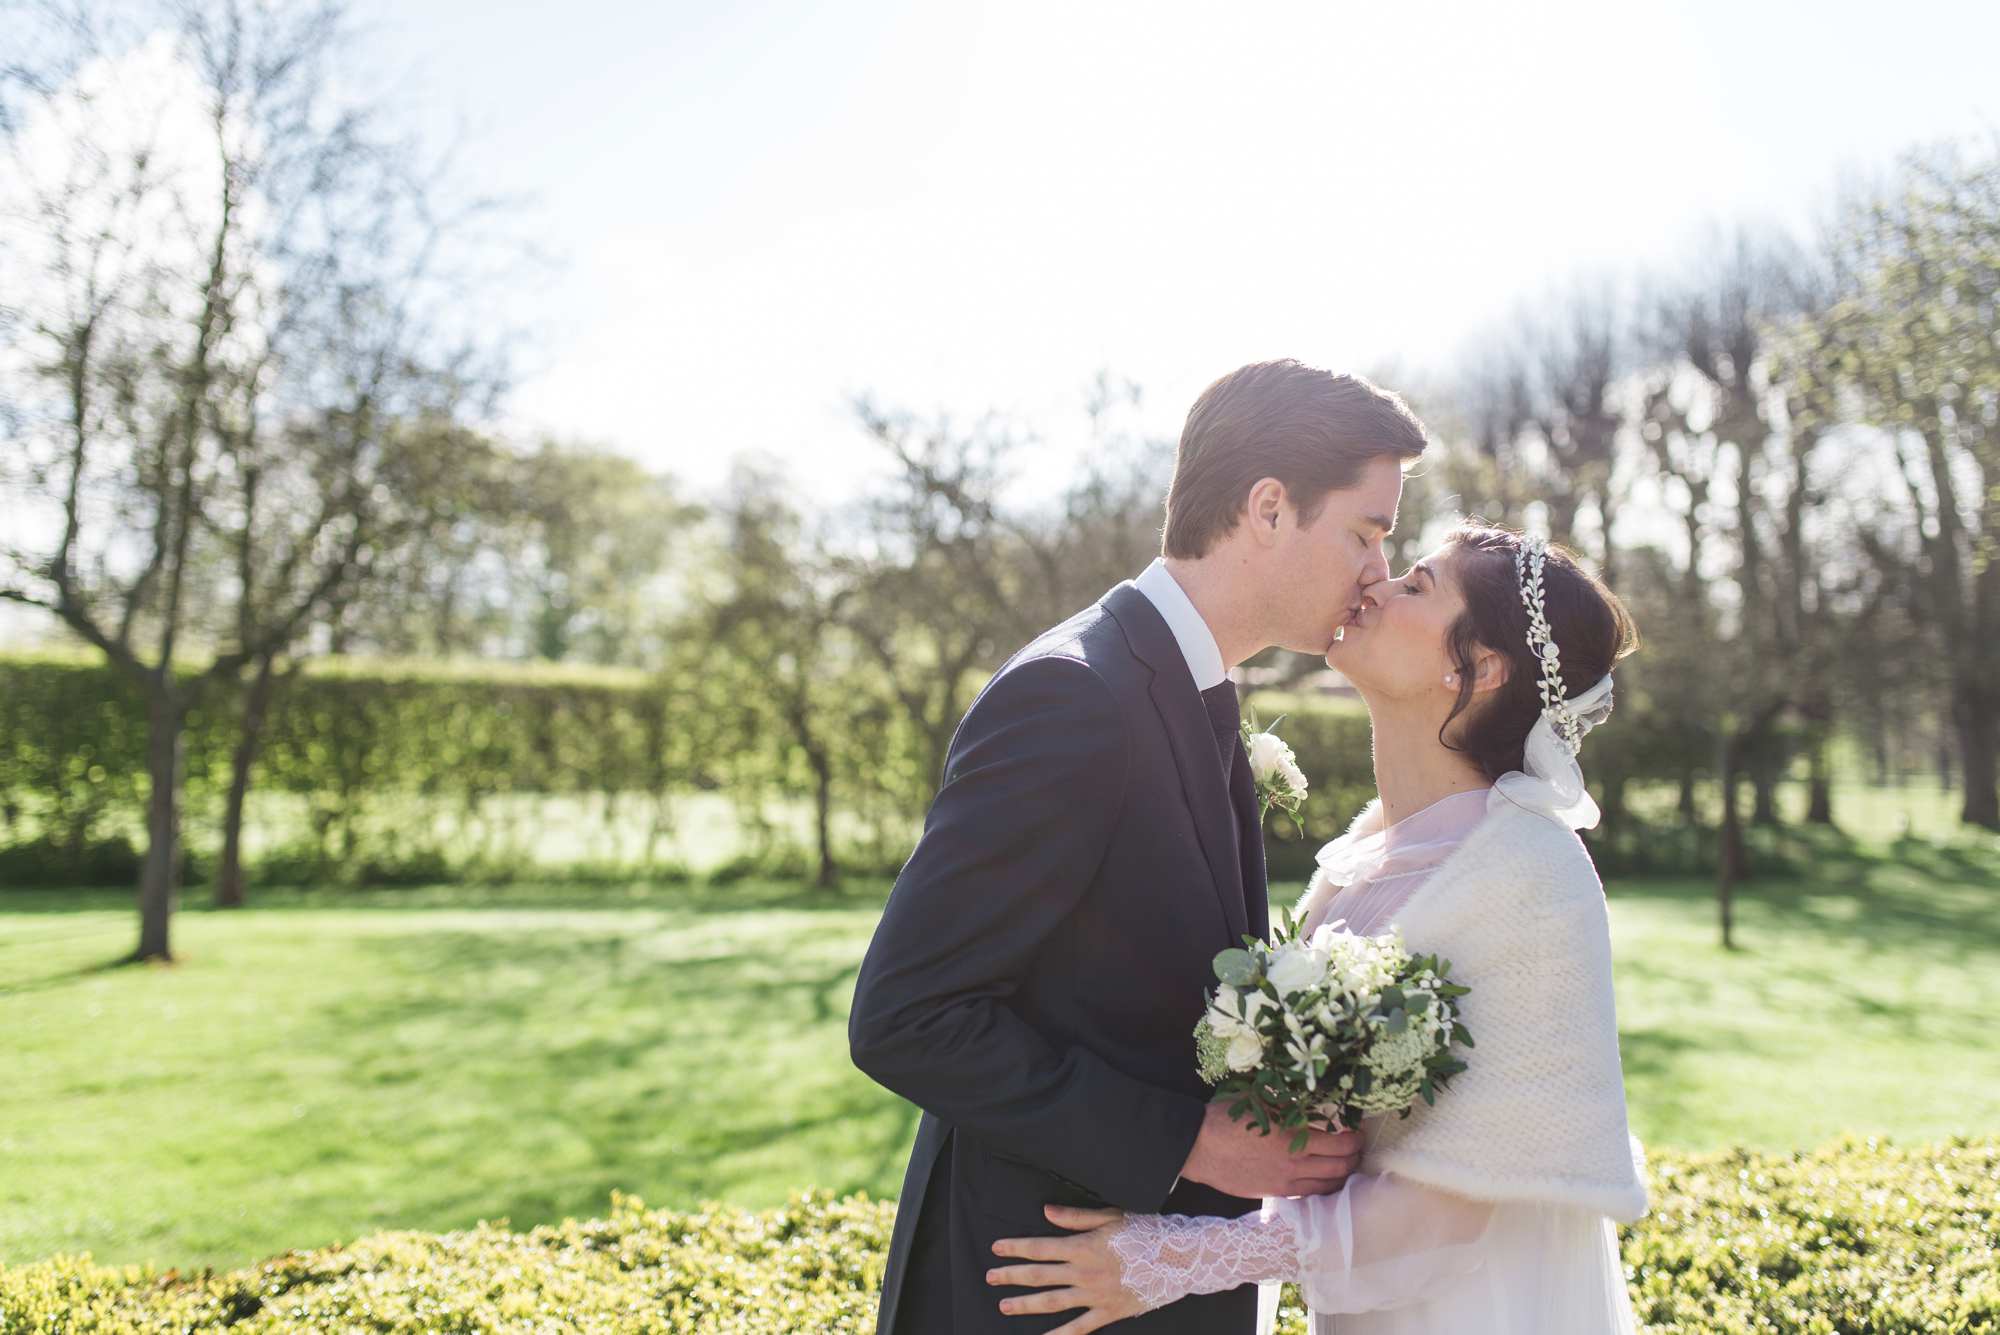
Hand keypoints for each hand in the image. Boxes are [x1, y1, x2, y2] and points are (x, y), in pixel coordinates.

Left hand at [988, 1204, 1138, 1333]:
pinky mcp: (1108, 1313)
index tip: (996, 1249)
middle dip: (1012, 1276)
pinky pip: (1079, 1328)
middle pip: (1039, 1275)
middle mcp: (1084, 1272)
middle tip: (990, 1277)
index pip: (1040, 1247)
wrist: (1178, 1259)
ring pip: (1052, 1302)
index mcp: (1083, 1246)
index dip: (1016, 1248)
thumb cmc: (1145, 1233)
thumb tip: (1046, 1212)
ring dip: (1025, 1304)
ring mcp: (1095, 1295)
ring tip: (1004, 1305)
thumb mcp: (1111, 1216)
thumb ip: (1076, 1217)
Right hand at [1178, 1101, 1360, 1197]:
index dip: (1355, 1139)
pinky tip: (1322, 1180)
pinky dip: (1322, 1188)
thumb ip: (1289, 1105)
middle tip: (1355, 1149)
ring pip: (1327, 1186)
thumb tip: (1311, 1103)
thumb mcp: (1260, 1101)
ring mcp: (1285, 1183)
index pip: (1340, 1145)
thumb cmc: (1226, 1119)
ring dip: (1341, 1176)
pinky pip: (1308, 1195)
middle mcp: (1295, 1164)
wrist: (1198, 1147)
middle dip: (1353, 1158)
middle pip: (1340, 1168)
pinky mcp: (1274, 1193)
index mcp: (1293, 1138)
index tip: (1358, 1132)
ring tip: (1344, 1166)